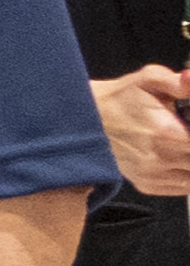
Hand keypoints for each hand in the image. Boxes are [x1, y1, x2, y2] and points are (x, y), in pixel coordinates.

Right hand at [100, 67, 189, 201]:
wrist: (85, 120)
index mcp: (166, 132)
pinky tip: (176, 155)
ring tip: (180, 142)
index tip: (188, 122)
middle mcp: (159, 159)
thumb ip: (178, 82)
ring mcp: (152, 175)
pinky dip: (186, 173)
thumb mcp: (149, 79)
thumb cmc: (119, 98)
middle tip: (182, 129)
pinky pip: (182, 186)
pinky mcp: (146, 184)